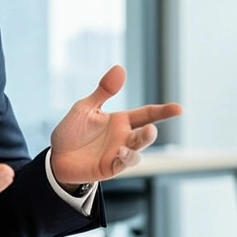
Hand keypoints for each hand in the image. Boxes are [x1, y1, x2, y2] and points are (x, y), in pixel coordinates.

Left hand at [48, 65, 182, 185]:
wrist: (56, 156)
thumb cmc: (72, 131)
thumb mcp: (86, 107)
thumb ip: (104, 91)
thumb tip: (120, 68)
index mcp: (121, 120)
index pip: (147, 113)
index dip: (164, 112)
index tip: (179, 109)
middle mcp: (124, 137)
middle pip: (145, 134)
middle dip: (151, 131)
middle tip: (151, 127)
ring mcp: (118, 154)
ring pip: (138, 151)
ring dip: (141, 144)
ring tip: (143, 135)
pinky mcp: (110, 168)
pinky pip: (123, 165)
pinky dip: (125, 158)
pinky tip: (121, 151)